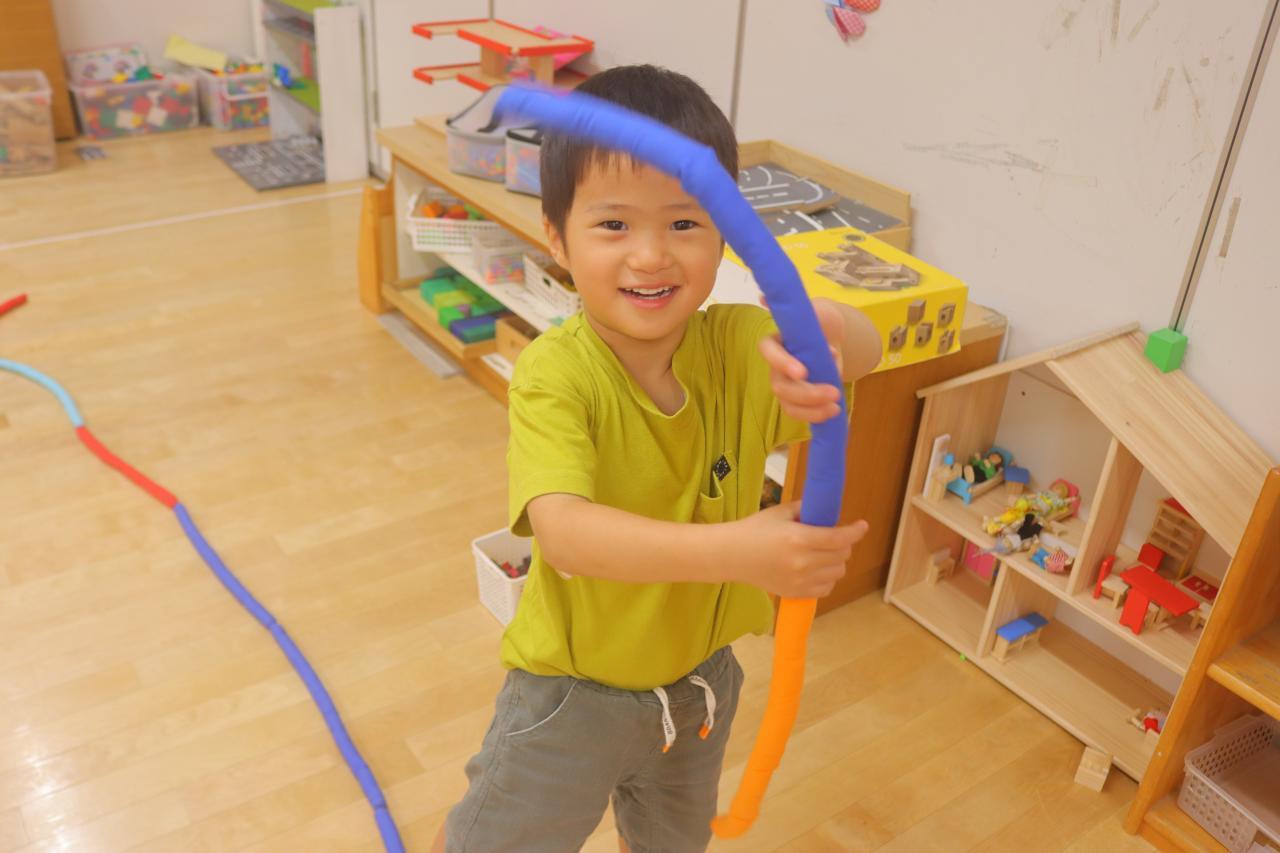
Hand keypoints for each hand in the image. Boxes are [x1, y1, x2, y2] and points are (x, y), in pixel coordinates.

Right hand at [728, 502, 868, 597]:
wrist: (731, 556)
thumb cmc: (754, 530)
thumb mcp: (780, 513)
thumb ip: (806, 510)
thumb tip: (827, 512)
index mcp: (798, 538)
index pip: (839, 538)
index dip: (855, 532)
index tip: (862, 526)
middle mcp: (802, 562)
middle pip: (842, 556)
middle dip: (844, 545)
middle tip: (835, 538)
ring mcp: (800, 581)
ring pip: (837, 573)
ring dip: (836, 562)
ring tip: (824, 554)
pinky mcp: (795, 593)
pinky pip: (826, 588)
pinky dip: (827, 578)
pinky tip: (817, 569)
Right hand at [758, 300, 846, 422]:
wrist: (830, 336)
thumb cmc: (819, 321)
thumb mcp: (814, 311)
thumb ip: (798, 309)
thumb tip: (765, 298)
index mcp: (775, 342)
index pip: (768, 352)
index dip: (782, 363)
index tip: (803, 372)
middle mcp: (775, 366)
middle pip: (779, 386)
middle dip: (806, 393)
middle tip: (833, 392)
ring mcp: (785, 384)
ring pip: (787, 404)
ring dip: (811, 410)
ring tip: (835, 406)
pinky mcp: (797, 399)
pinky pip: (799, 413)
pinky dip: (815, 416)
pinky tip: (833, 412)